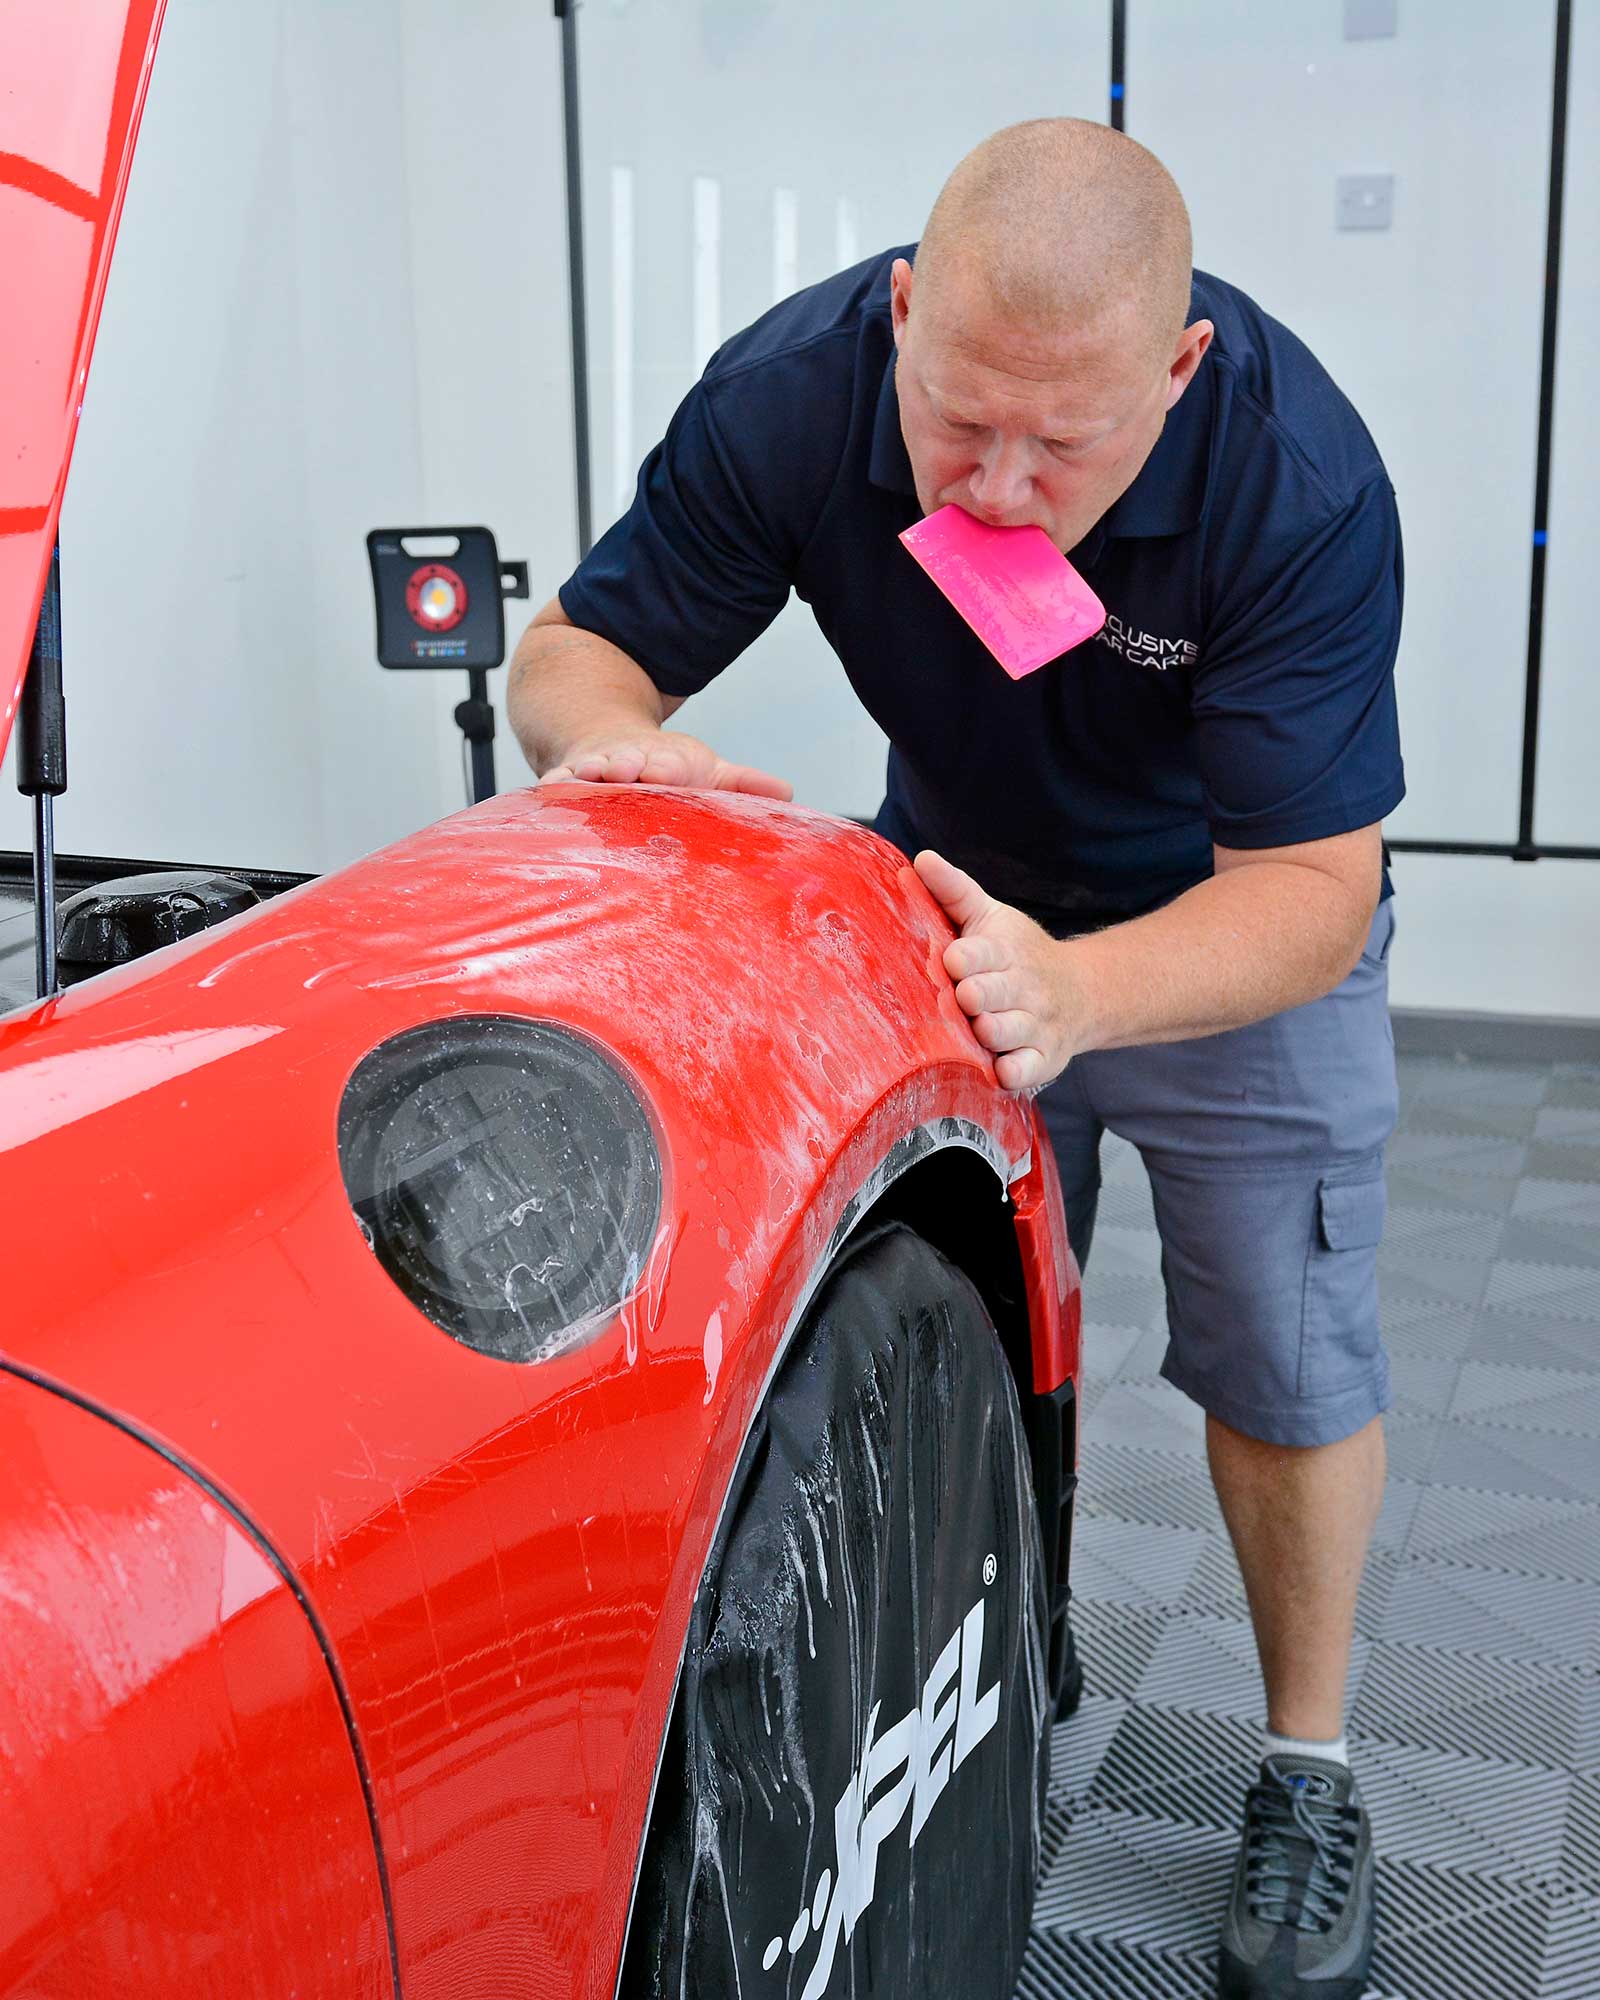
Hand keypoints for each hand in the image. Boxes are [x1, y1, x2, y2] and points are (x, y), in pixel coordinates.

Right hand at [541, 729, 792, 799]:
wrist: (608, 737)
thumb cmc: (664, 766)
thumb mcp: (706, 771)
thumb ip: (741, 784)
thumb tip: (786, 793)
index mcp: (668, 763)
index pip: (670, 765)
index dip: (670, 769)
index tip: (671, 771)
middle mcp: (632, 762)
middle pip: (630, 764)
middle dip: (629, 766)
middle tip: (629, 769)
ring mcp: (600, 769)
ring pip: (594, 769)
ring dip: (592, 772)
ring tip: (589, 775)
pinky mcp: (572, 777)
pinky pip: (561, 779)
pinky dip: (556, 783)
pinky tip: (549, 788)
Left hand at [913, 849, 1088, 1091]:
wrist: (1082, 993)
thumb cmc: (1018, 955)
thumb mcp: (992, 917)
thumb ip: (954, 891)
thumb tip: (919, 859)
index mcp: (1005, 951)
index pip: (983, 952)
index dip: (965, 958)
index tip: (951, 959)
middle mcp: (1023, 989)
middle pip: (991, 995)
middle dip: (973, 996)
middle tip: (962, 997)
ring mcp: (1034, 1025)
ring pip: (1005, 1033)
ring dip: (987, 1033)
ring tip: (975, 1029)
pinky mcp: (1043, 1060)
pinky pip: (1024, 1071)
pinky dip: (1011, 1072)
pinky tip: (995, 1069)